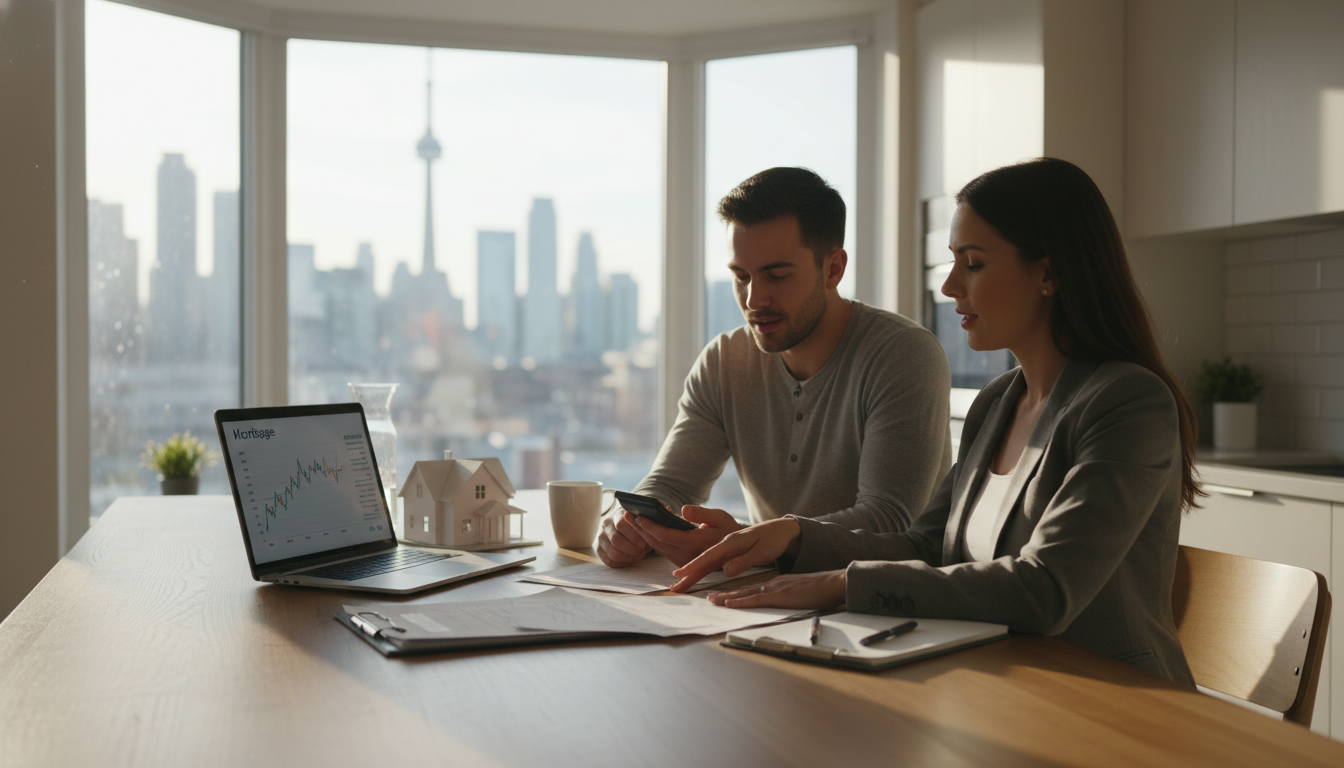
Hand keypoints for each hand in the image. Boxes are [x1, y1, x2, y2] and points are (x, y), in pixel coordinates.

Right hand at [596, 510, 652, 566]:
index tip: (644, 542)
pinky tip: (631, 559)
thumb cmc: (639, 524)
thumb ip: (645, 523)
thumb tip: (648, 526)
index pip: (621, 524)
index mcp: (617, 513)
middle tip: (643, 551)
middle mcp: (606, 523)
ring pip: (613, 553)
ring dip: (629, 557)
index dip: (634, 535)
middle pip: (616, 540)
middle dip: (633, 549)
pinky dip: (623, 563)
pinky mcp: (599, 549)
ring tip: (639, 555)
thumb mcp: (644, 520)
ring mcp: (601, 537)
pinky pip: (610, 561)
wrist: (628, 528)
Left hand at [630, 505, 743, 566]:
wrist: (736, 550)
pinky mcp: (682, 562)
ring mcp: (683, 561)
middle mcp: (686, 556)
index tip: (639, 516)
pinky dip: (652, 539)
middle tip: (626, 515)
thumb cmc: (728, 530)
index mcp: (694, 544)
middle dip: (640, 529)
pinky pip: (662, 551)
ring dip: (643, 534)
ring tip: (632, 519)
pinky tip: (645, 528)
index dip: (650, 526)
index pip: (665, 536)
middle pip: (656, 543)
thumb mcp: (719, 517)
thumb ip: (701, 513)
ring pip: (657, 548)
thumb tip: (683, 509)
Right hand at [668, 517, 801, 591]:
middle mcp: (725, 545)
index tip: (681, 574)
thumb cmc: (772, 539)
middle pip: (702, 559)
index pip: (708, 556)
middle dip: (687, 571)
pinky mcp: (729, 552)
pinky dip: (701, 569)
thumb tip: (726, 570)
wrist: (780, 529)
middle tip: (674, 584)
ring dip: (692, 572)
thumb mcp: (761, 551)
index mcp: (730, 542)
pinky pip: (712, 562)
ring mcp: (726, 548)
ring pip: (705, 561)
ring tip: (679, 584)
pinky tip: (694, 575)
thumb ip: (743, 560)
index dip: (694, 565)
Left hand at [705, 571, 846, 609]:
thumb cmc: (822, 590)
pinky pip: (756, 599)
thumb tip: (784, 603)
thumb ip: (790, 597)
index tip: (723, 595)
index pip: (752, 588)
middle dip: (725, 594)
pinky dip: (740, 601)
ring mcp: (775, 589)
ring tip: (711, 600)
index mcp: (778, 583)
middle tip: (709, 597)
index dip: (736, 592)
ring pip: (745, 593)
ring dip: (727, 597)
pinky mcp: (780, 596)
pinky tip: (729, 602)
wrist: (834, 583)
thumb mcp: (802, 592)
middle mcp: (773, 583)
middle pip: (744, 589)